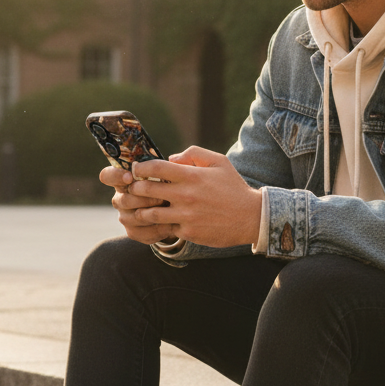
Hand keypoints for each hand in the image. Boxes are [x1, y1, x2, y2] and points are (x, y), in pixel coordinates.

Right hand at [99, 165, 175, 244]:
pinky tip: (171, 224)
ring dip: (151, 214)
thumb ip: (172, 163)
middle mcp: (120, 198)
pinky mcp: (133, 231)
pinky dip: (157, 229)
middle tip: (163, 198)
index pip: (107, 176)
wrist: (178, 211)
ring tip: (169, 211)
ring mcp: (125, 216)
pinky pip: (141, 233)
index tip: (130, 176)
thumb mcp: (170, 171)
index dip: (115, 176)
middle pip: (123, 200)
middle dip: (144, 199)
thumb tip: (174, 159)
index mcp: (124, 179)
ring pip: (132, 217)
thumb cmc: (171, 185)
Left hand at [124, 146, 262, 248]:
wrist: (251, 217)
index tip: (137, 170)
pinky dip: (158, 225)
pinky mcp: (188, 232)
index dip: (140, 167)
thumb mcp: (219, 162)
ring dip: (141, 210)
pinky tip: (157, 222)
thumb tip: (171, 158)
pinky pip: (165, 228)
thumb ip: (194, 153)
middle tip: (133, 189)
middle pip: (146, 190)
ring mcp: (186, 216)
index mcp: (191, 176)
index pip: (155, 167)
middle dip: (135, 188)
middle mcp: (186, 195)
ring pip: (150, 213)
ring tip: (140, 207)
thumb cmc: (233, 187)